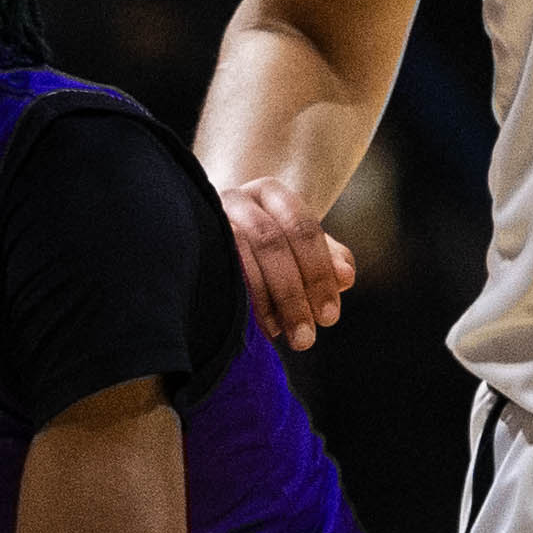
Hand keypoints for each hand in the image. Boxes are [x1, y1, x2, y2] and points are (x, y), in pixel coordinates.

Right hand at [219, 177, 355, 351]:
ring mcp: (206, 219)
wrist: (215, 240)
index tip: (328, 318)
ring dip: (261, 301)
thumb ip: (329, 261)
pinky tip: (248, 326)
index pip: (302, 229)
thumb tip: (345, 277)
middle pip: (269, 241)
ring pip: (237, 255)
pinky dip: (234, 299)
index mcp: (271, 193)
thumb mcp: (302, 251)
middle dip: (291, 293)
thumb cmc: (269, 251)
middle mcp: (236, 199)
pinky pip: (212, 270)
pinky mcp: (187, 242)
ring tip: (277, 335)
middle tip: (304, 338)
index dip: (319, 274)